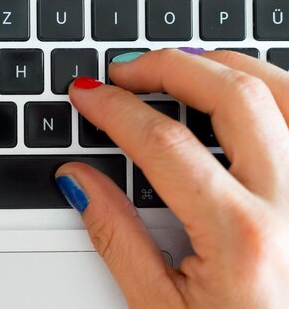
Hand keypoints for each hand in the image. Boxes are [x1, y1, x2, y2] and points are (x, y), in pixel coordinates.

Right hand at [56, 49, 288, 308]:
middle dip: (168, 67)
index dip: (115, 110)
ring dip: (225, 64)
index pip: (163, 143)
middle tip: (126, 70)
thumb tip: (79, 183)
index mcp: (241, 235)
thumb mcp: (163, 308)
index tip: (90, 97)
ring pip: (282, 89)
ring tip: (180, 65)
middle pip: (231, 96)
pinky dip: (270, 87)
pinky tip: (238, 90)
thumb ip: (117, 239)